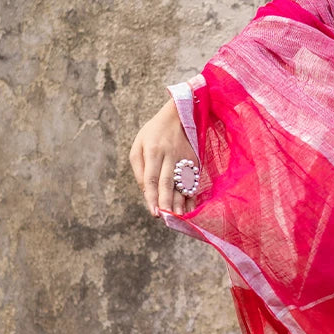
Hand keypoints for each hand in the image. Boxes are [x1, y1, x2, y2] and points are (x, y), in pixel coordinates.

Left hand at [129, 96, 198, 217]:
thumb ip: (139, 169)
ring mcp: (184, 158)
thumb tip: (146, 192)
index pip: (152, 178)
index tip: (154, 213)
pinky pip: (193, 181)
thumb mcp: (138, 145)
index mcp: (153, 150)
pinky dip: (193, 196)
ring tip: (179, 218)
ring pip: (182, 183)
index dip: (153, 196)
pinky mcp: (195, 160)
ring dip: (181, 202)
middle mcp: (170, 155)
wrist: (179, 115)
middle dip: (167, 202)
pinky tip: (191, 209)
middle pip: (168, 182)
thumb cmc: (153, 133)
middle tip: (166, 219)